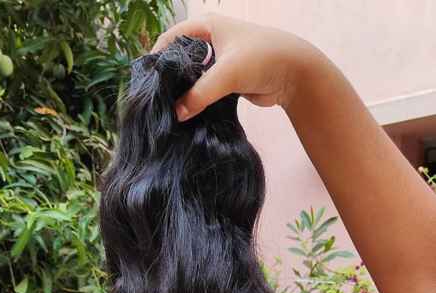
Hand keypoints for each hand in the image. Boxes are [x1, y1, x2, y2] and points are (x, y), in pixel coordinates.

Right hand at [152, 13, 315, 120]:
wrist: (295, 74)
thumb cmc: (261, 59)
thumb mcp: (226, 74)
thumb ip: (199, 95)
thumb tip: (176, 115)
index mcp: (206, 26)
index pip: (171, 38)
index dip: (157, 57)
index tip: (147, 81)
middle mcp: (210, 40)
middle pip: (180, 59)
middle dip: (169, 78)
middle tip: (155, 100)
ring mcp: (219, 61)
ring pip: (192, 77)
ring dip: (183, 92)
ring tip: (167, 111)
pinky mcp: (226, 80)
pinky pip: (204, 90)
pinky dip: (196, 101)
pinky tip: (187, 115)